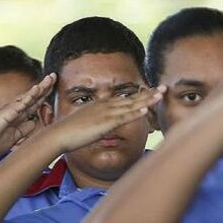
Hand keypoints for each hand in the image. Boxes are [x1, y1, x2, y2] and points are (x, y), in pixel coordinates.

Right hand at [0, 74, 55, 159]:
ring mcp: (9, 111)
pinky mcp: (4, 115)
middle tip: (54, 76)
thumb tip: (34, 122)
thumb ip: (24, 129)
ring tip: (50, 79)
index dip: (43, 94)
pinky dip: (28, 96)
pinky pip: (18, 104)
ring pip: (27, 97)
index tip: (53, 86)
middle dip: (44, 86)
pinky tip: (36, 89)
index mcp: (17, 116)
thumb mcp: (14, 137)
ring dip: (39, 88)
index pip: (33, 103)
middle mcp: (13, 110)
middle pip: (32, 96)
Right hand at [50, 86, 164, 152]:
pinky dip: (135, 113)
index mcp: (102, 104)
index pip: (125, 98)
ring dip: (147, 100)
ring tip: (161, 95)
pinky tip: (146, 110)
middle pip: (132, 98)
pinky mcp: (104, 124)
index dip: (140, 94)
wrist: (58, 134)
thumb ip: (97, 123)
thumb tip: (102, 127)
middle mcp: (105, 105)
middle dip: (149, 93)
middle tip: (164, 87)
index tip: (152, 90)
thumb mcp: (86, 123)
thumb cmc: (70, 131)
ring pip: (131, 105)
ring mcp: (106, 113)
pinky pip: (123, 118)